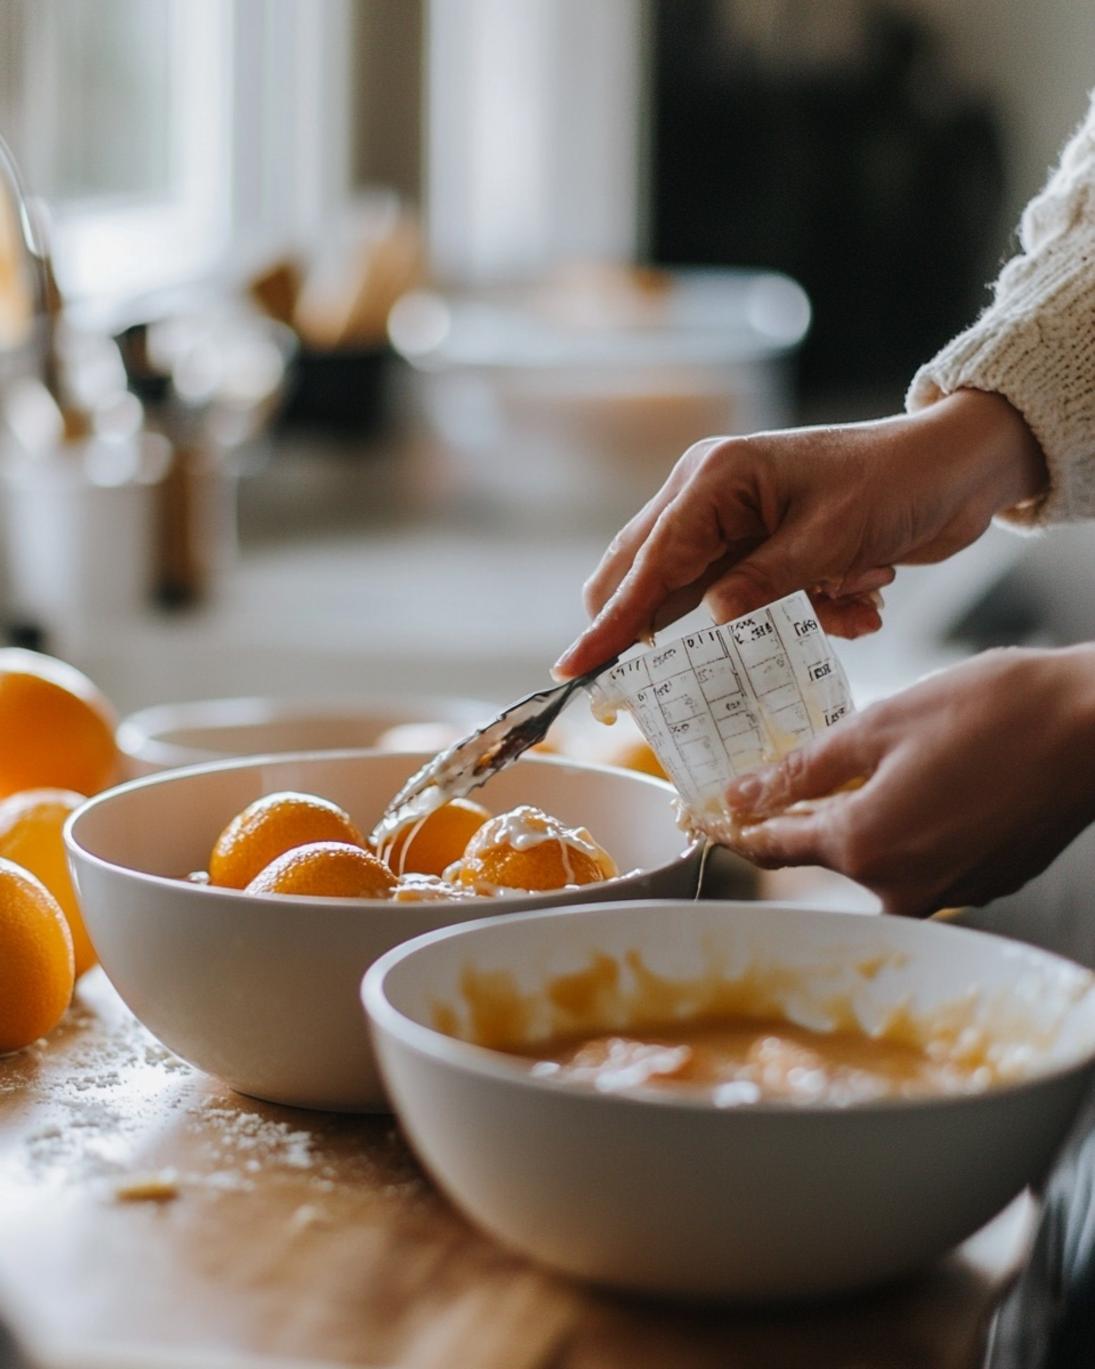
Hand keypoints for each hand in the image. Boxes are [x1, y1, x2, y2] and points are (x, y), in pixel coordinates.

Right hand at [554, 390, 1045, 678]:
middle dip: (677, 630)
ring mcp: (735, 525)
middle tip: (677, 678)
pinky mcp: (766, 550)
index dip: (610, 622)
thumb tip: (707, 625)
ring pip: (709, 601)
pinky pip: (753, 605)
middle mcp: (710, 499)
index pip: (647, 563)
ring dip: (766, 621)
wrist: (959, 469)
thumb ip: (762, 584)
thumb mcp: (830, 539)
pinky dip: (802, 615)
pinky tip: (859, 598)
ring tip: (841, 598)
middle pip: (654, 580)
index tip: (572, 667)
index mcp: (713, 480)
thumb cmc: (897, 483)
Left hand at [722, 646, 1094, 916]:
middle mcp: (903, 887)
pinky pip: (926, 859)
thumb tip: (744, 795)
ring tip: (885, 760)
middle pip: (830, 852)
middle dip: (811, 811)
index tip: (719, 814)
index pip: (777, 846)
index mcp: (864, 847)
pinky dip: (915, 825)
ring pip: (880, 856)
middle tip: (805, 765)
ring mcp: (949, 891)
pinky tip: (933, 780)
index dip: (743, 824)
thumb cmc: (994, 714)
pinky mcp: (986, 882)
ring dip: (868, 815)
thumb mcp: (878, 725)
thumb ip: (803, 769)